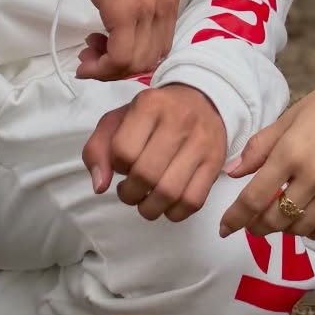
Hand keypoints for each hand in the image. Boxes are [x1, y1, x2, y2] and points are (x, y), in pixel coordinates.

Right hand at [73, 0, 180, 80]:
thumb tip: (125, 37)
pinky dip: (102, 66)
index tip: (109, 53)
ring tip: (88, 56)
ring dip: (108, 69)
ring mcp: (147, 9)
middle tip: (94, 57)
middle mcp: (165, 5)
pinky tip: (87, 60)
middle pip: (150, 59)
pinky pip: (119, 56)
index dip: (135, 60)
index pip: (162, 47)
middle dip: (120, 68)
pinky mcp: (124, 12)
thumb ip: (139, 6)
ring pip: (135, 63)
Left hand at [82, 85, 228, 221]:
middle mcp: (179, 120)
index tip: (122, 165)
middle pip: (146, 175)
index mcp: (150, 104)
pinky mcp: (216, 162)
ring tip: (145, 201)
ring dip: (150, 208)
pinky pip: (193, 201)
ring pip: (169, 192)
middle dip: (130, 194)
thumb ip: (98, 148)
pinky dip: (175, 213)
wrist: (203, 101)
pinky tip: (167, 205)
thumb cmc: (154, 114)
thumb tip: (99, 186)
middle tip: (130, 191)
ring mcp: (201, 142)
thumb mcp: (119, 119)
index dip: (116, 166)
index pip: (123, 150)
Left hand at [219, 81, 314, 241]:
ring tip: (279, 218)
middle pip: (275, 219)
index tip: (226, 227)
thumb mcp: (288, 119)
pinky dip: (312, 231)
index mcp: (290, 153)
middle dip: (257, 226)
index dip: (235, 218)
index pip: (253, 198)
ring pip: (300, 228)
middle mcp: (312, 176)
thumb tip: (232, 172)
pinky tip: (305, 221)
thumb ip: (258, 148)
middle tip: (252, 223)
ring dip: (284, 229)